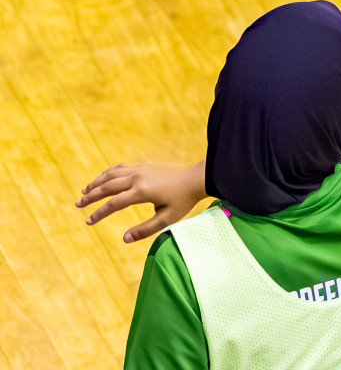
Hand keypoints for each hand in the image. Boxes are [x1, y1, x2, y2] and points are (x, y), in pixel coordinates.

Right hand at [77, 161, 206, 242]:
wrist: (196, 179)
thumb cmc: (183, 200)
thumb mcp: (167, 219)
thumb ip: (145, 230)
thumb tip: (124, 240)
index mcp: (141, 191)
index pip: (113, 204)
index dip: (99, 213)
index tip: (88, 221)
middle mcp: (137, 178)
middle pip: (107, 186)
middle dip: (90, 196)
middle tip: (77, 204)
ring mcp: (140, 169)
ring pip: (111, 174)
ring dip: (96, 182)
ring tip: (84, 191)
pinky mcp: (143, 166)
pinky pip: (120, 168)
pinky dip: (108, 173)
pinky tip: (102, 179)